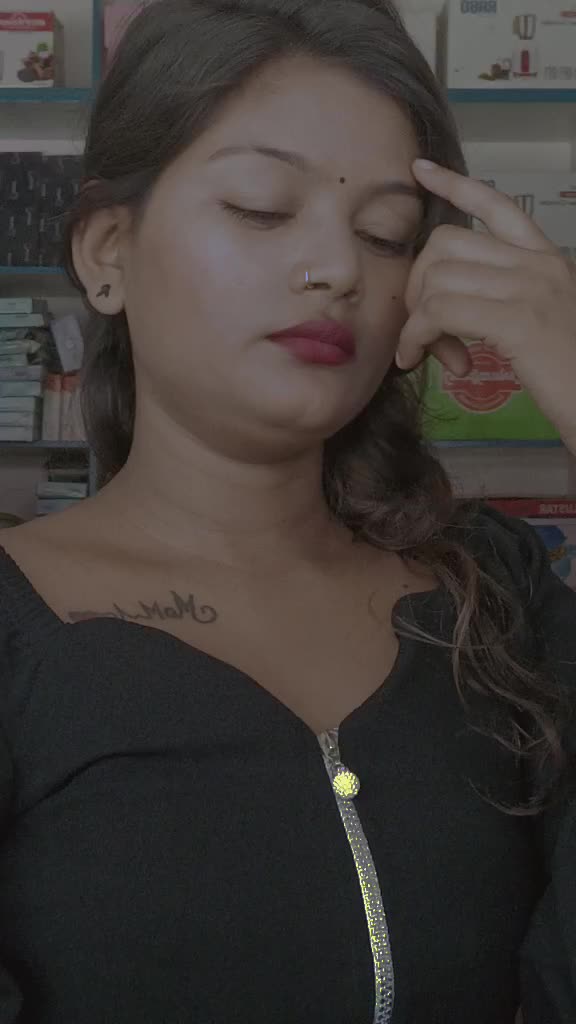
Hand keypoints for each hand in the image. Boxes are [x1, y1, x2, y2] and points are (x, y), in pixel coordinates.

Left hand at [397, 159, 575, 452]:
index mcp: (549, 260)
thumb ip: (505, 304)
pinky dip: (416, 335)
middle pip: (447, 243)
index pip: (499, 205)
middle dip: (418, 285)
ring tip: (425, 353)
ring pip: (437, 278)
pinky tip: (416, 357)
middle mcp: (540, 265)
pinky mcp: (518, 321)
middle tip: (422, 329)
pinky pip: (439, 311)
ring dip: (415, 320)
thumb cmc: (571, 379)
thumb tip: (449, 310)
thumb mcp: (543, 325)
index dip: (455, 185)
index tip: (421, 172)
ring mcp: (530, 289)